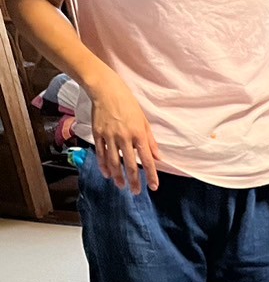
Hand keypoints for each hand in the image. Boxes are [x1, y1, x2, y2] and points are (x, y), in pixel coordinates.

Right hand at [89, 74, 159, 193]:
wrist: (105, 90)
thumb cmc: (128, 104)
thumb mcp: (144, 121)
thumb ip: (150, 141)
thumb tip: (158, 158)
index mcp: (139, 134)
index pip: (147, 159)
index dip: (151, 175)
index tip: (154, 187)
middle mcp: (124, 137)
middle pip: (130, 164)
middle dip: (134, 180)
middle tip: (135, 191)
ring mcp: (110, 136)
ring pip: (114, 161)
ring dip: (118, 176)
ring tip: (121, 186)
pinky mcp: (98, 133)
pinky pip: (101, 153)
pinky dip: (104, 165)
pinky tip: (107, 174)